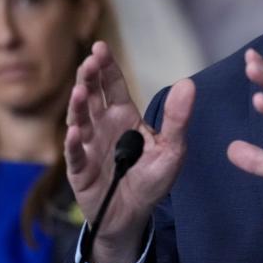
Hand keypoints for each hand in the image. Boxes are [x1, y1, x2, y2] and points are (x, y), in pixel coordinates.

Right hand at [65, 41, 192, 262]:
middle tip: (90, 62)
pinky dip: (75, 143)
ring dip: (78, 105)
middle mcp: (103, 126)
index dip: (106, 67)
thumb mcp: (172, 148)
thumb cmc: (151, 178)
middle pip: (92, 96)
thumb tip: (188, 83)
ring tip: (80, 91)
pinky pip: (75, 154)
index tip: (100, 48)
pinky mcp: (81, 169)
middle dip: (89, 78)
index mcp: (124, 116)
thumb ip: (177, 118)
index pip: (113, 86)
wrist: (133, 215)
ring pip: (80, 120)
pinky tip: (76, 131)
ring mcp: (89, 145)